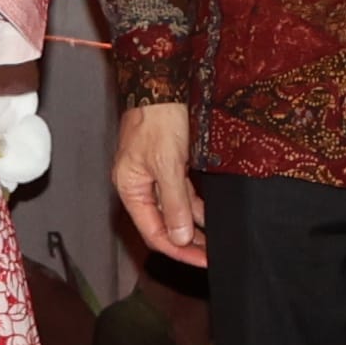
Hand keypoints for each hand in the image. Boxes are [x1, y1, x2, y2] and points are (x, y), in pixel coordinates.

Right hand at [113, 101, 208, 264]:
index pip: (154, 233)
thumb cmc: (159, 119)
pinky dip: (195, 207)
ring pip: (174, 212)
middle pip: (163, 225)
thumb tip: (180, 237)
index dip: (179, 250)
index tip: (203, 261)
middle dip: (188, 242)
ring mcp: (152, 175)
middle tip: (213, 256)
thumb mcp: (168, 164)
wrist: (161, 83)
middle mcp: (139, 186)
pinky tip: (210, 217)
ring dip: (193, 227)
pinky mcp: (167, 164)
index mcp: (130, 189)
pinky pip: (181, 194)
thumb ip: (175, 203)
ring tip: (215, 242)